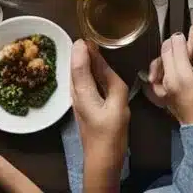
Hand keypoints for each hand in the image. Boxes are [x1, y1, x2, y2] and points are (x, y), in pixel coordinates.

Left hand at [70, 39, 129, 177]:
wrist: (101, 159)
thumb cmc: (111, 132)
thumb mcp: (118, 103)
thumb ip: (110, 79)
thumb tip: (101, 59)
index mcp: (83, 92)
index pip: (77, 63)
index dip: (81, 47)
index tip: (89, 33)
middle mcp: (75, 93)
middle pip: (73, 66)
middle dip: (80, 50)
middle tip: (93, 35)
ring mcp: (76, 100)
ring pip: (75, 73)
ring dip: (82, 59)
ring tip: (94, 46)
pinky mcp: (81, 105)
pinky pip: (80, 81)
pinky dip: (85, 70)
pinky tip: (94, 67)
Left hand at [146, 25, 192, 124]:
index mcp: (182, 73)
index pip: (177, 41)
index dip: (189, 37)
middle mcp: (167, 78)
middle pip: (167, 47)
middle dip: (179, 44)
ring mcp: (161, 85)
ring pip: (161, 58)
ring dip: (171, 54)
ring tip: (185, 61)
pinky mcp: (158, 91)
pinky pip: (155, 73)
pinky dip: (162, 67)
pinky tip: (173, 70)